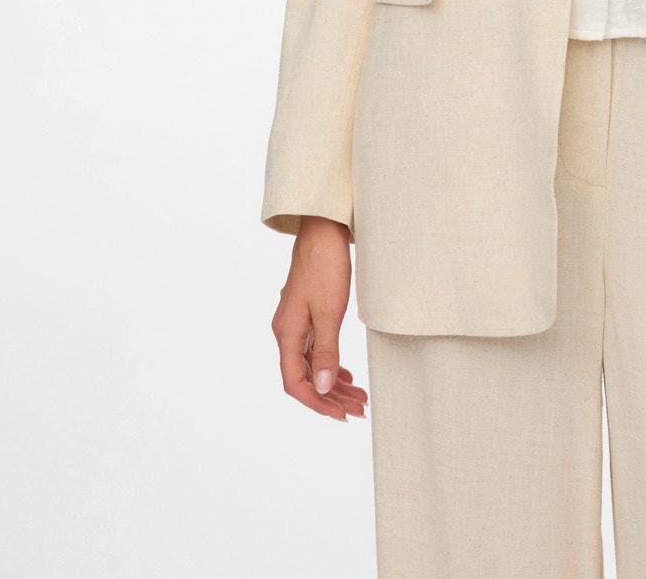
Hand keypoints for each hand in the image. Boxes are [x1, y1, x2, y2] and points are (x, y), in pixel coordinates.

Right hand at [271, 216, 367, 421]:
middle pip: (305, 377)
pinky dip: (332, 364)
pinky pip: (317, 350)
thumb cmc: (325, 266)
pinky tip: (347, 375)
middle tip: (359, 409)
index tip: (341, 414)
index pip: (295, 383)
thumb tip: (324, 388)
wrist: (324, 230)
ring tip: (359, 397)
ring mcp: (297, 323)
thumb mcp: (330, 311)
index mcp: (287, 333)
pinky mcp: (308, 315)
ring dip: (334, 383)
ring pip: (313, 365)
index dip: (317, 403)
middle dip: (331, 397)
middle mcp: (287, 332)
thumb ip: (327, 351)